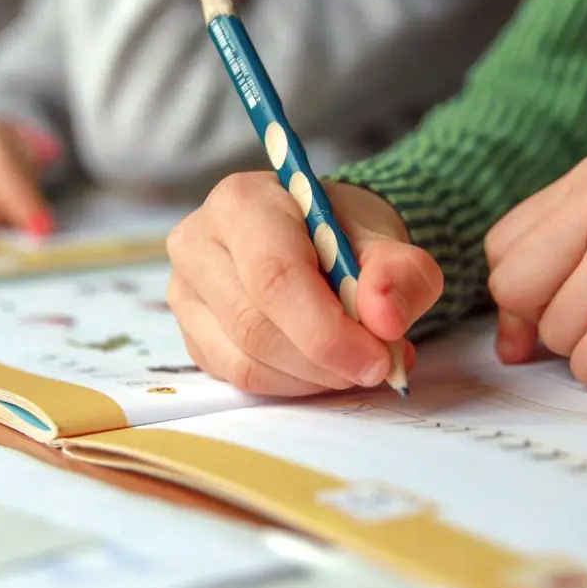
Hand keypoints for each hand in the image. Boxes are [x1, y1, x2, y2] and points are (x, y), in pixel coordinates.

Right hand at [167, 172, 442, 395]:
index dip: (327, 331)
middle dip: (324, 361)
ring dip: (311, 378)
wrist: (315, 236)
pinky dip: (291, 384)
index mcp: (243, 203)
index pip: (275, 277)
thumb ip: (400, 273)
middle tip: (374, 367)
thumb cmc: (342, 233)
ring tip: (352, 362)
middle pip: (256, 326)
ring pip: (246, 361)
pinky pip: (239, 378)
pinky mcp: (191, 334)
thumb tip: (385, 320)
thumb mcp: (386, 240)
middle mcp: (199, 244)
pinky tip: (320, 367)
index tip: (377, 359)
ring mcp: (186, 293)